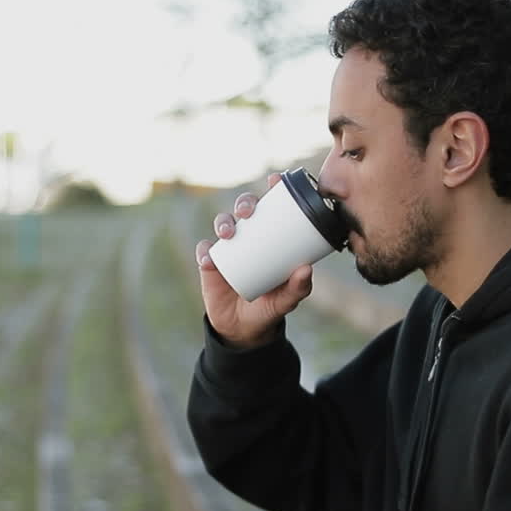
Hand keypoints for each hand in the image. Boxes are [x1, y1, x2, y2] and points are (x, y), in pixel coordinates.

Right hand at [196, 173, 313, 348]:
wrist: (245, 329)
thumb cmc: (270, 306)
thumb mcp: (286, 300)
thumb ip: (298, 288)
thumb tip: (306, 269)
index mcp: (270, 237)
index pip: (272, 207)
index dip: (272, 190)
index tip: (275, 181)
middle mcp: (249, 237)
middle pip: (244, 209)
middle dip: (245, 203)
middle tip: (249, 212)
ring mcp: (228, 249)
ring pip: (222, 224)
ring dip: (224, 223)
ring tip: (229, 234)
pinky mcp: (210, 264)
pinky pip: (204, 252)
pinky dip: (205, 252)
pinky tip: (209, 258)